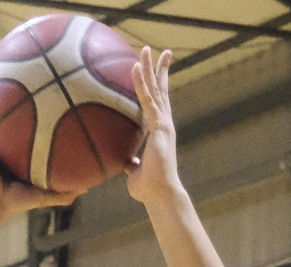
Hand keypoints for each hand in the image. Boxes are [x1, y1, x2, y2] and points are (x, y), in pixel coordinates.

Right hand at [0, 87, 81, 217]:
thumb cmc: (15, 202)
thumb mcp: (44, 194)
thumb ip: (63, 192)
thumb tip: (88, 188)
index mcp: (15, 157)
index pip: (23, 134)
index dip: (32, 119)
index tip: (43, 102)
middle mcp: (1, 147)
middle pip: (7, 120)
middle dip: (12, 102)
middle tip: (23, 82)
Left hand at [125, 47, 180, 204]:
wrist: (159, 194)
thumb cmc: (148, 188)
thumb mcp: (135, 172)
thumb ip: (132, 163)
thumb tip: (127, 163)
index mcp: (159, 131)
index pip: (157, 103)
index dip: (156, 86)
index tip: (155, 71)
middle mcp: (164, 123)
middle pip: (161, 90)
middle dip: (160, 69)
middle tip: (159, 51)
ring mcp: (163, 123)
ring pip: (156, 89)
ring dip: (150, 67)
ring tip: (146, 49)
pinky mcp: (159, 126)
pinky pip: (147, 99)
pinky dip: (141, 83)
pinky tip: (135, 67)